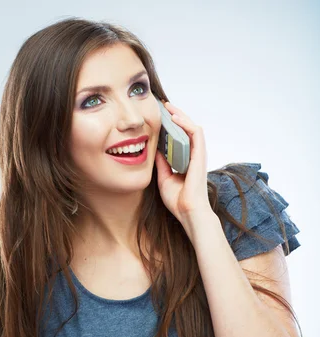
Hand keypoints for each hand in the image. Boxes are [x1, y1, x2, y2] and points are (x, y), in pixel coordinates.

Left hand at [154, 102, 211, 223]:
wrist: (188, 211)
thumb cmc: (178, 200)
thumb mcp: (164, 178)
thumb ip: (161, 163)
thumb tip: (154, 149)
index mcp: (185, 161)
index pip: (179, 138)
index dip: (171, 127)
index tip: (160, 118)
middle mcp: (193, 155)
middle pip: (186, 130)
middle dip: (176, 116)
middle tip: (164, 106)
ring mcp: (198, 154)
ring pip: (192, 128)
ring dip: (181, 116)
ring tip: (169, 108)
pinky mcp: (200, 155)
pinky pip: (195, 133)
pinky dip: (186, 123)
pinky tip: (176, 117)